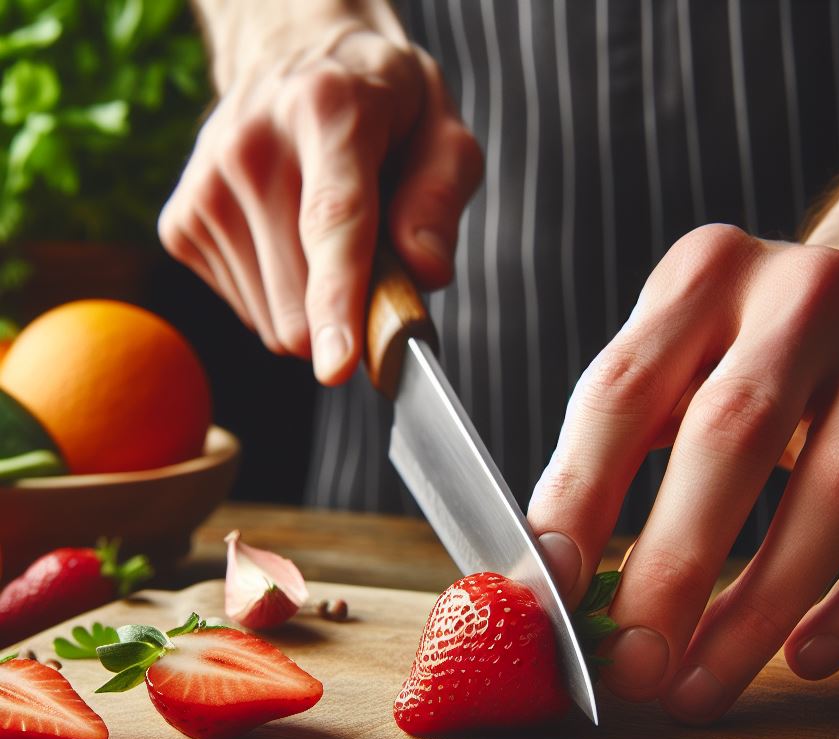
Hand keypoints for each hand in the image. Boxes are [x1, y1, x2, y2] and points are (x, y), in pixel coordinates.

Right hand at [159, 17, 481, 383]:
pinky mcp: (180, 225)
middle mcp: (251, 146)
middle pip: (301, 298)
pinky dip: (281, 297)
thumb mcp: (440, 127)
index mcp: (328, 111)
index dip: (337, 300)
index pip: (332, 221)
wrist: (290, 58)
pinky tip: (287, 241)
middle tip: (374, 260)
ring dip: (315, 304)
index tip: (338, 364)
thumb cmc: (378, 103)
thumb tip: (425, 272)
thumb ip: (442, 195)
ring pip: (277, 322)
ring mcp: (205, 188)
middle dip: (351, 312)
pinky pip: (252, 314)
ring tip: (323, 235)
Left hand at [528, 224, 838, 722]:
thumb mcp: (671, 363)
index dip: (581, 495)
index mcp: (703, 278)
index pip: (625, 390)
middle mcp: (802, 294)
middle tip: (630, 668)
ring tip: (699, 689)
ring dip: (763, 607)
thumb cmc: (747, 352)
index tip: (552, 591)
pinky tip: (808, 657)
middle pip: (734, 433)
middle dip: (675, 567)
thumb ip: (611, 452)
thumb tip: (552, 579)